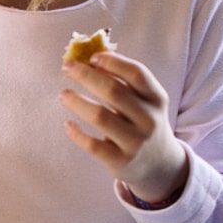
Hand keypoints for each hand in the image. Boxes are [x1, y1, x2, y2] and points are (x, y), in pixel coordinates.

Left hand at [59, 52, 187, 203]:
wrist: (160, 165)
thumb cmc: (143, 124)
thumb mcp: (145, 103)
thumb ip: (125, 83)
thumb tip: (88, 61)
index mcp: (156, 99)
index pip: (136, 74)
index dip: (113, 62)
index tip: (92, 57)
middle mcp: (149, 119)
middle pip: (114, 91)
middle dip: (86, 76)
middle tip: (67, 68)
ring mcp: (135, 142)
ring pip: (100, 117)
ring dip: (77, 102)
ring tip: (63, 95)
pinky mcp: (121, 162)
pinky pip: (93, 145)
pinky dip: (77, 134)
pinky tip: (68, 125)